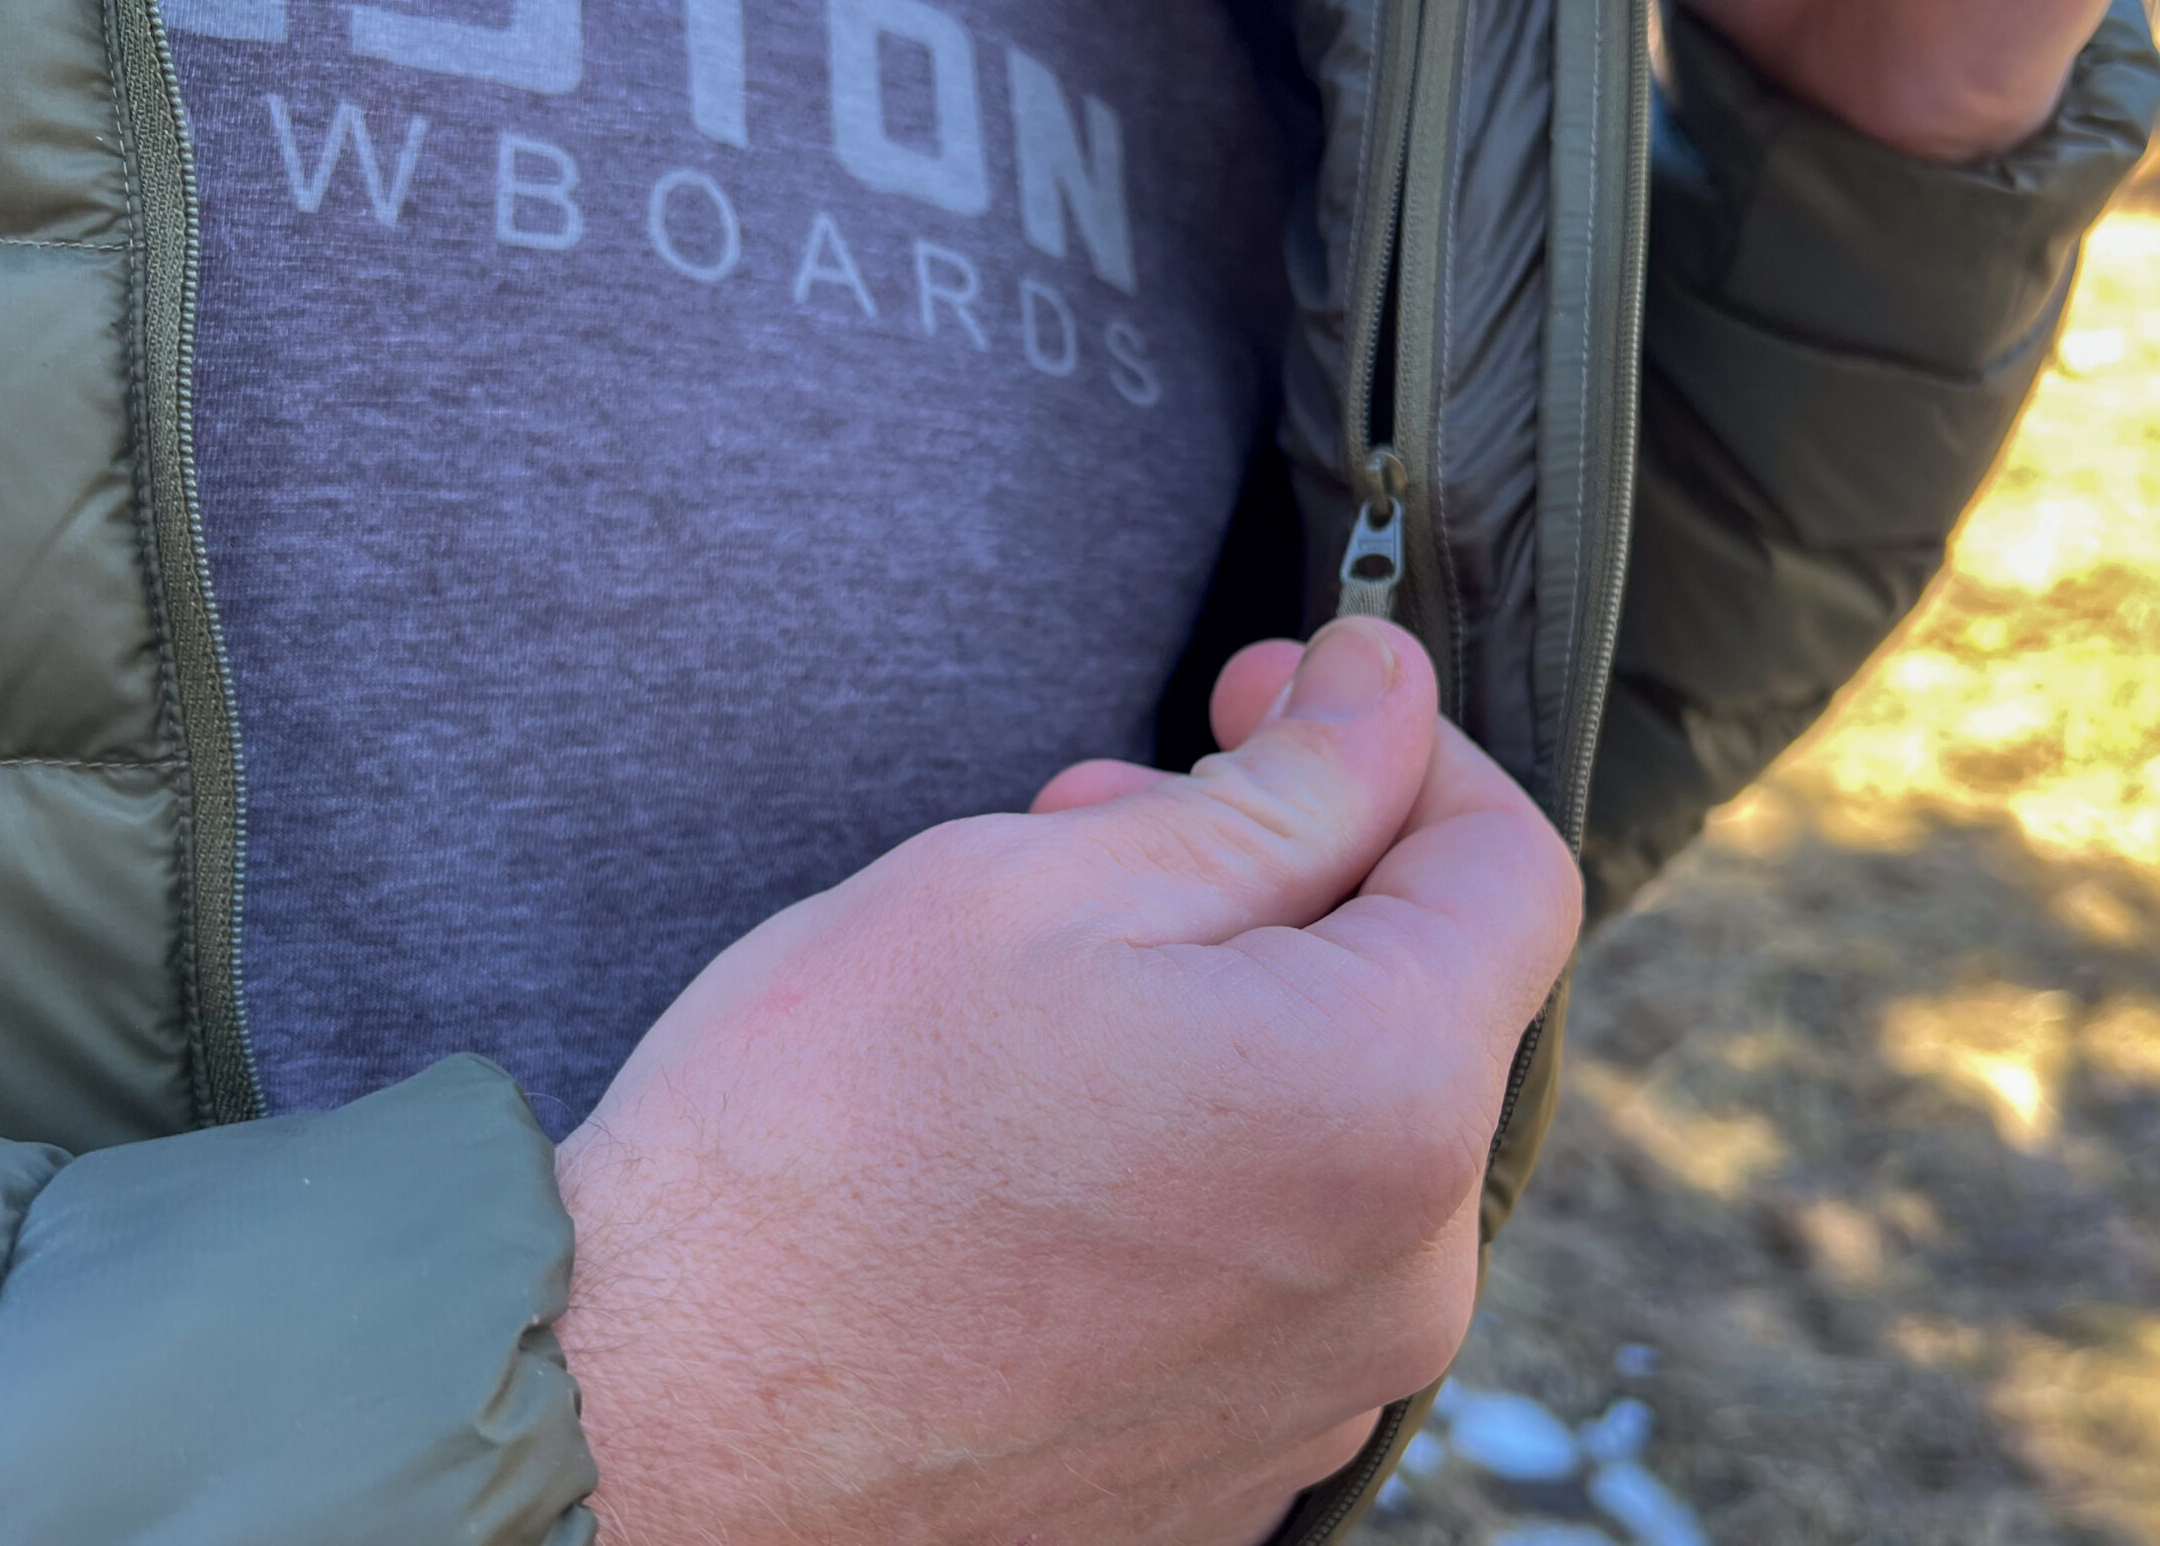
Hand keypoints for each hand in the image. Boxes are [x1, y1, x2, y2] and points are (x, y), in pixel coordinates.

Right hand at [553, 620, 1578, 1545]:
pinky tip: (1055, 1136)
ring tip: (1049, 982)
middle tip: (1103, 820)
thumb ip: (1276, 789)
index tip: (1278, 694)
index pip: (1511, 866)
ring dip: (1242, 1015)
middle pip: (1430, 1002)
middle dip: (1293, 875)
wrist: (648, 1435)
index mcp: (1383, 1104)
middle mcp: (1404, 1278)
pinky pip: (1285, 1261)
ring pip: (1351, 1129)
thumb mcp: (1041, 887)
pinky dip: (1212, 1161)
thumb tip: (1392, 696)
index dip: (1402, 746)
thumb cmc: (814, 1138)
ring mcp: (1326, 1392)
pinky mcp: (1243, 1465)